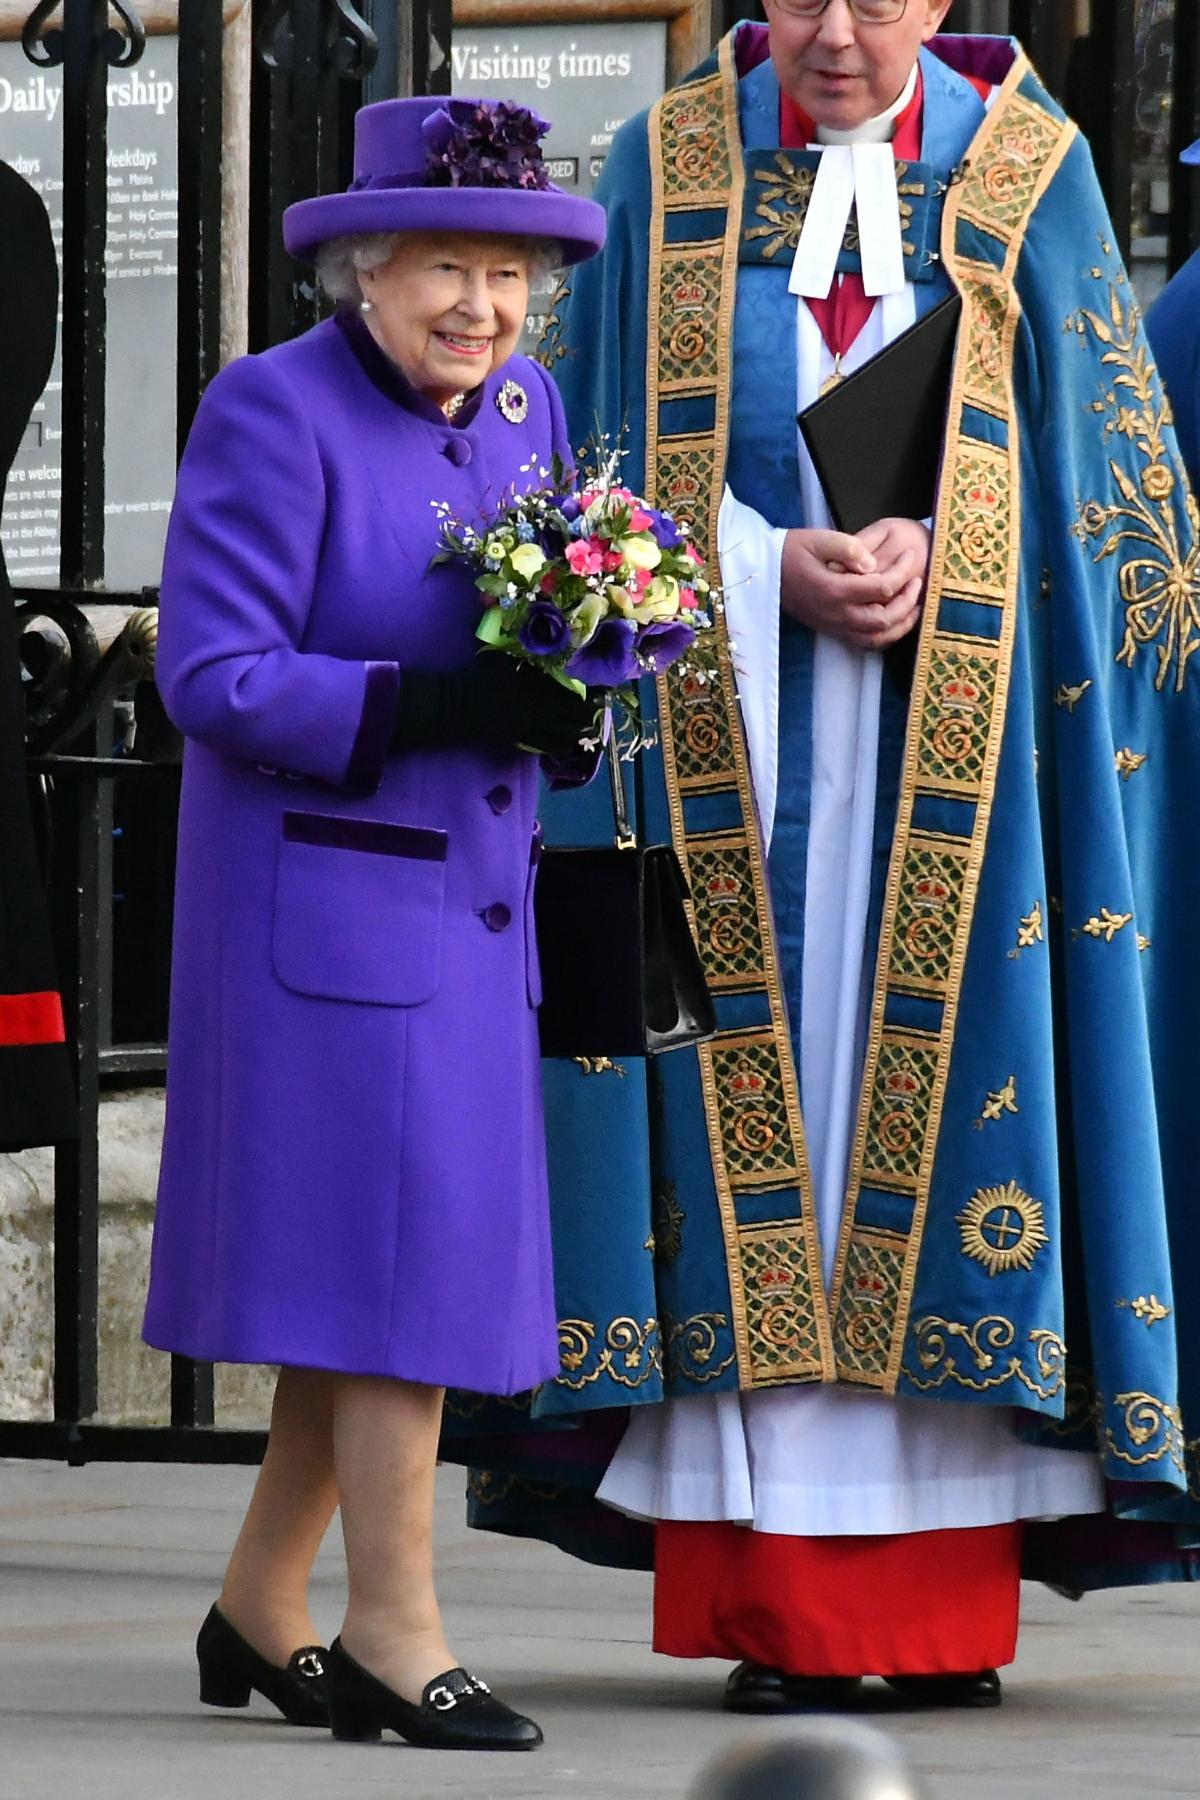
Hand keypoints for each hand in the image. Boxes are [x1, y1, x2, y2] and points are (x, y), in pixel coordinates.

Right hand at [393, 655, 596, 758]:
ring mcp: (534, 725)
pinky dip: (561, 745)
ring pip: (568, 734)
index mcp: (540, 682)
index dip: (594, 688)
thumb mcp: (504, 658)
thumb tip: (542, 643)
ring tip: (585, 727)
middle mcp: (543, 705)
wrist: (458, 704)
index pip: (577, 687)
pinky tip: (564, 742)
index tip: (602, 688)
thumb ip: (527, 655)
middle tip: (598, 709)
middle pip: (579, 713)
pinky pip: (550, 747)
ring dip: (579, 731)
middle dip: (591, 712)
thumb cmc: (478, 676)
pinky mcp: (524, 740)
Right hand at [780, 520, 927, 652]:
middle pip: (884, 619)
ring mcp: (834, 625)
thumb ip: (849, 547)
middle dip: (908, 601)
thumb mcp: (818, 538)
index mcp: (834, 589)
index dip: (903, 571)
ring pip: (877, 637)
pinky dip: (885, 636)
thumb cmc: (791, 551)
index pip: (882, 586)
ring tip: (914, 606)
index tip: (910, 555)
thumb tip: (873, 563)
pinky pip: (865, 643)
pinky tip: (895, 621)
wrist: (764, 572)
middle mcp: (836, 614)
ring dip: (901, 624)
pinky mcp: (832, 630)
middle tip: (918, 581)